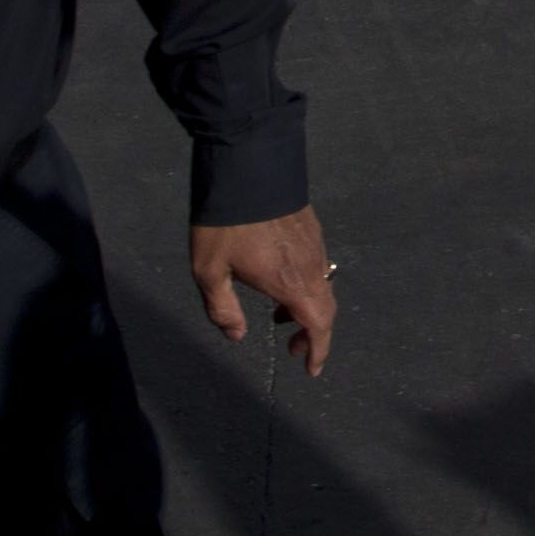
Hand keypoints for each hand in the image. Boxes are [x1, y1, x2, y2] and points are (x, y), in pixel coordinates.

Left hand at [189, 211, 337, 371]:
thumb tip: (237, 336)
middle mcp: (311, 266)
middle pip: (325, 310)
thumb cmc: (226, 223)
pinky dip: (305, 286)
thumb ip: (223, 310)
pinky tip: (279, 280)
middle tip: (292, 348)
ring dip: (306, 309)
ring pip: (322, 287)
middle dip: (313, 335)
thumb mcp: (209, 272)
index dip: (319, 352)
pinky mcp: (312, 228)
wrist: (249, 165)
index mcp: (291, 283)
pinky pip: (317, 267)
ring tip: (278, 316)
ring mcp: (315, 245)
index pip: (318, 326)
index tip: (311, 370)